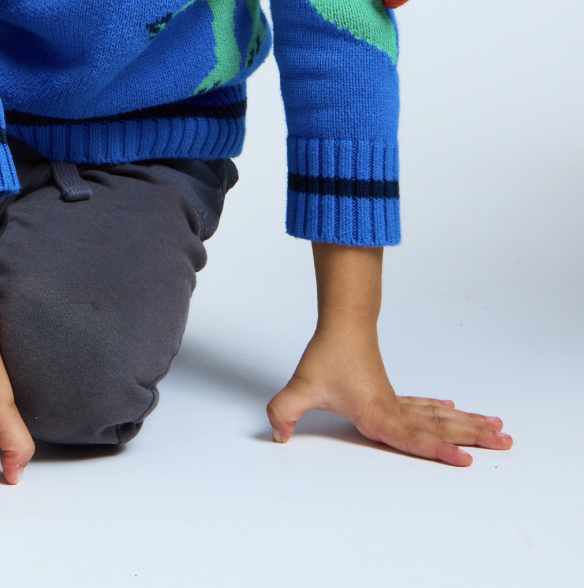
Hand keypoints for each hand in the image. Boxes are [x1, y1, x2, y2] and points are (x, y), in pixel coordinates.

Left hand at [267, 327, 512, 466]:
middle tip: (506, 442)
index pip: (413, 438)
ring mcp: (397, 401)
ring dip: (469, 424)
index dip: (439, 452)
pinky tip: (457, 413)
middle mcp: (394, 409)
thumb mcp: (302, 386)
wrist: (343, 322)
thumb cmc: (326, 355)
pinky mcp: (394, 394)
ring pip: (440, 416)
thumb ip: (285, 411)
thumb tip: (276, 435)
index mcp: (378, 414)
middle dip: (473, 437)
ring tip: (499, 430)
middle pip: (440, 427)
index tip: (467, 460)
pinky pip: (427, 408)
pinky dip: (446, 414)